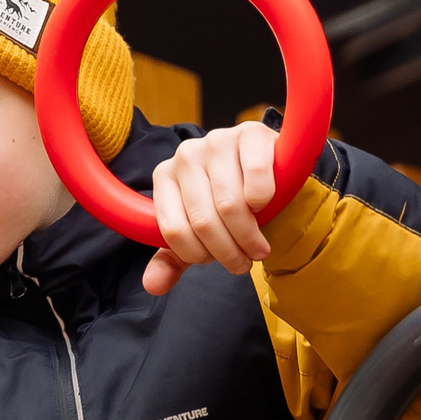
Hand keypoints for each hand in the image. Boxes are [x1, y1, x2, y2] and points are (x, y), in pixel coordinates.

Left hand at [144, 121, 278, 293]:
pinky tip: (266, 205)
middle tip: (245, 263)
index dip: (199, 255)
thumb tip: (153, 286)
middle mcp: (185, 155)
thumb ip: (173, 259)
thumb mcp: (197, 233)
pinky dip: (264, 200)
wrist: (267, 171)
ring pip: (230, 206)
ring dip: (249, 237)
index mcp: (164, 176)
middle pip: (203, 222)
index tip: (217, 262)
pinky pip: (256, 178)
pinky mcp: (250, 133)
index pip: (173, 231)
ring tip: (259, 248)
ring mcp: (217, 140)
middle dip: (228, 253)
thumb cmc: (228, 203)